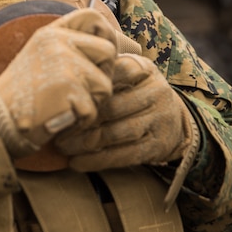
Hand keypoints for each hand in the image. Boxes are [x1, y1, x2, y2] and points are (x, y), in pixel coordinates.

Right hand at [0, 8, 117, 156]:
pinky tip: (62, 118)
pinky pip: (94, 109)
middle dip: (104, 74)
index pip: (92, 17)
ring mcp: (64, 64)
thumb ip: (71, 48)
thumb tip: (122, 47)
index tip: (102, 55)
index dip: (106, 34)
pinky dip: (81, 120)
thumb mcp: (41, 58)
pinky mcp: (68, 89)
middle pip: (108, 51)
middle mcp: (58, 42)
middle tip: (84, 90)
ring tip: (67, 106)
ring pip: (105, 84)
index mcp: (51, 33)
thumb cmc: (22, 94)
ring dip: (92, 102)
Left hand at [54, 53, 196, 169]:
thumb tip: (58, 78)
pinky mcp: (158, 145)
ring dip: (86, 142)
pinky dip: (98, 160)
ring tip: (63, 146)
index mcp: (143, 69)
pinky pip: (125, 155)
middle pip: (112, 107)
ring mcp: (159, 119)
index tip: (61, 99)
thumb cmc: (137, 92)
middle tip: (56, 128)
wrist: (174, 119)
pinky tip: (77, 162)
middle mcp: (155, 91)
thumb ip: (102, 72)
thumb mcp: (127, 73)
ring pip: (117, 133)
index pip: (111, 75)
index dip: (85, 89)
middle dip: (81, 120)